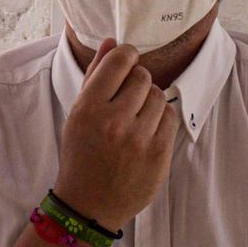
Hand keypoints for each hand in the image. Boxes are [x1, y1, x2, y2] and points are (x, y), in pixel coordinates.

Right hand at [53, 40, 177, 229]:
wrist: (89, 204)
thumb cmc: (81, 154)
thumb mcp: (77, 114)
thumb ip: (95, 75)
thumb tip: (112, 42)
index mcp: (89, 108)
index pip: (119, 62)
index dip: (126, 54)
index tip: (126, 59)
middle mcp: (114, 122)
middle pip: (142, 76)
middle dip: (136, 80)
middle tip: (127, 95)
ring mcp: (139, 140)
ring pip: (158, 95)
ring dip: (149, 99)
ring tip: (135, 114)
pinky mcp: (159, 155)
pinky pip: (170, 117)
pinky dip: (160, 118)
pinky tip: (146, 128)